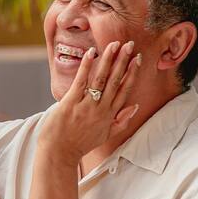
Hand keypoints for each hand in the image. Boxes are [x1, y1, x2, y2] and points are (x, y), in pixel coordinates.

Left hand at [40, 40, 140, 166]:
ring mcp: (86, 105)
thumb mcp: (106, 136)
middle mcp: (101, 109)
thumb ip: (121, 121)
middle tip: (130, 44)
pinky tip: (91, 53)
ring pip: (101, 79)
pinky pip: (81, 81)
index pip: (125, 90)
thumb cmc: (80, 144)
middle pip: (116, 81)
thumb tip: (134, 106)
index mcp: (109, 115)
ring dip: (109, 60)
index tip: (138, 58)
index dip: (132, 73)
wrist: (59, 154)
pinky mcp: (70, 103)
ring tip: (115, 44)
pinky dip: (86, 66)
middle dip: (123, 61)